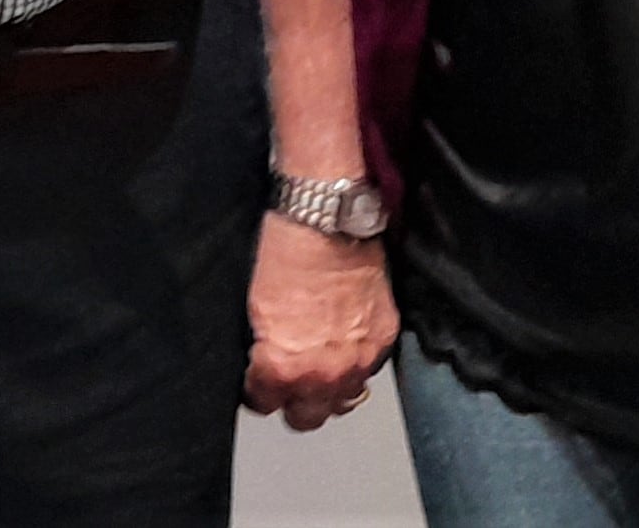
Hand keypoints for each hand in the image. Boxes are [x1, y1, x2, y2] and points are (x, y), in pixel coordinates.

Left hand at [244, 213, 396, 431]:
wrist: (328, 220)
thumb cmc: (286, 252)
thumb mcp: (254, 309)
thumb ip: (262, 351)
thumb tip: (260, 364)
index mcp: (284, 367)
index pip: (264, 404)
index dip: (258, 390)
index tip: (258, 381)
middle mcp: (323, 373)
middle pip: (306, 417)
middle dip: (293, 401)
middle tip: (287, 383)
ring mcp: (358, 360)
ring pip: (343, 401)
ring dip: (329, 390)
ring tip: (319, 369)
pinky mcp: (384, 339)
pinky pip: (369, 371)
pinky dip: (356, 363)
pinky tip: (343, 345)